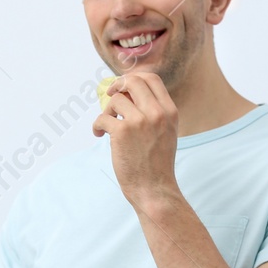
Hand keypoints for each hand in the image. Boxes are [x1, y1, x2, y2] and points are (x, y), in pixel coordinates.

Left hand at [92, 71, 180, 208]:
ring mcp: (140, 121)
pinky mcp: (122, 132)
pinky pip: (103, 117)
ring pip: (115, 100)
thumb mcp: (165, 132)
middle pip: (132, 81)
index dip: (134, 78)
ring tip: (108, 127)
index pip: (152, 79)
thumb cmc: (156, 164)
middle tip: (110, 97)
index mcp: (169, 111)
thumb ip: (153, 112)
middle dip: (117, 86)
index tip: (123, 88)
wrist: (154, 189)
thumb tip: (127, 94)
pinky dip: (97, 126)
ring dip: (107, 111)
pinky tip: (99, 134)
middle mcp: (157, 112)